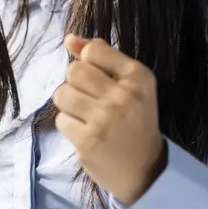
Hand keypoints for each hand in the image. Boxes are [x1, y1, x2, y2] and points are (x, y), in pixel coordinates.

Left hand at [53, 35, 166, 205]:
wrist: (145, 170)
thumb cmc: (135, 121)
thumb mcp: (130, 85)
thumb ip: (101, 57)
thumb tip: (69, 38)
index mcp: (139, 77)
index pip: (93, 51)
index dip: (88, 63)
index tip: (100, 80)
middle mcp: (124, 96)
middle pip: (74, 70)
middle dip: (76, 83)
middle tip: (91, 100)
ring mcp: (104, 120)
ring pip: (62, 94)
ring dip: (69, 105)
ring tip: (86, 116)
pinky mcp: (88, 142)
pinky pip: (61, 120)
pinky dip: (70, 126)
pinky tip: (86, 133)